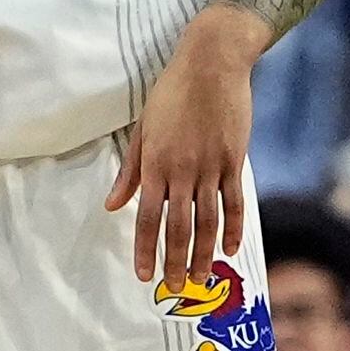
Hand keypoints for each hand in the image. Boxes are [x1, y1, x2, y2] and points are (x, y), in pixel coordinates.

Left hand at [110, 4, 264, 286]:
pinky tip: (232, 249)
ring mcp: (211, 166)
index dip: (145, 250)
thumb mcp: (143, 128)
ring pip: (209, 221)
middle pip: (179, 228)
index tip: (143, 275)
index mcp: (155, 164)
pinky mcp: (235, 159)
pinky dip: (234, 228)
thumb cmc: (172, 91)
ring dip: (205, 254)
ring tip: (203, 279)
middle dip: (176, 262)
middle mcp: (182, 171)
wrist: (212, 62)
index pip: (147, 218)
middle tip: (176, 288)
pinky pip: (235, 201)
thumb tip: (114, 204)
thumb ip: (130, 170)